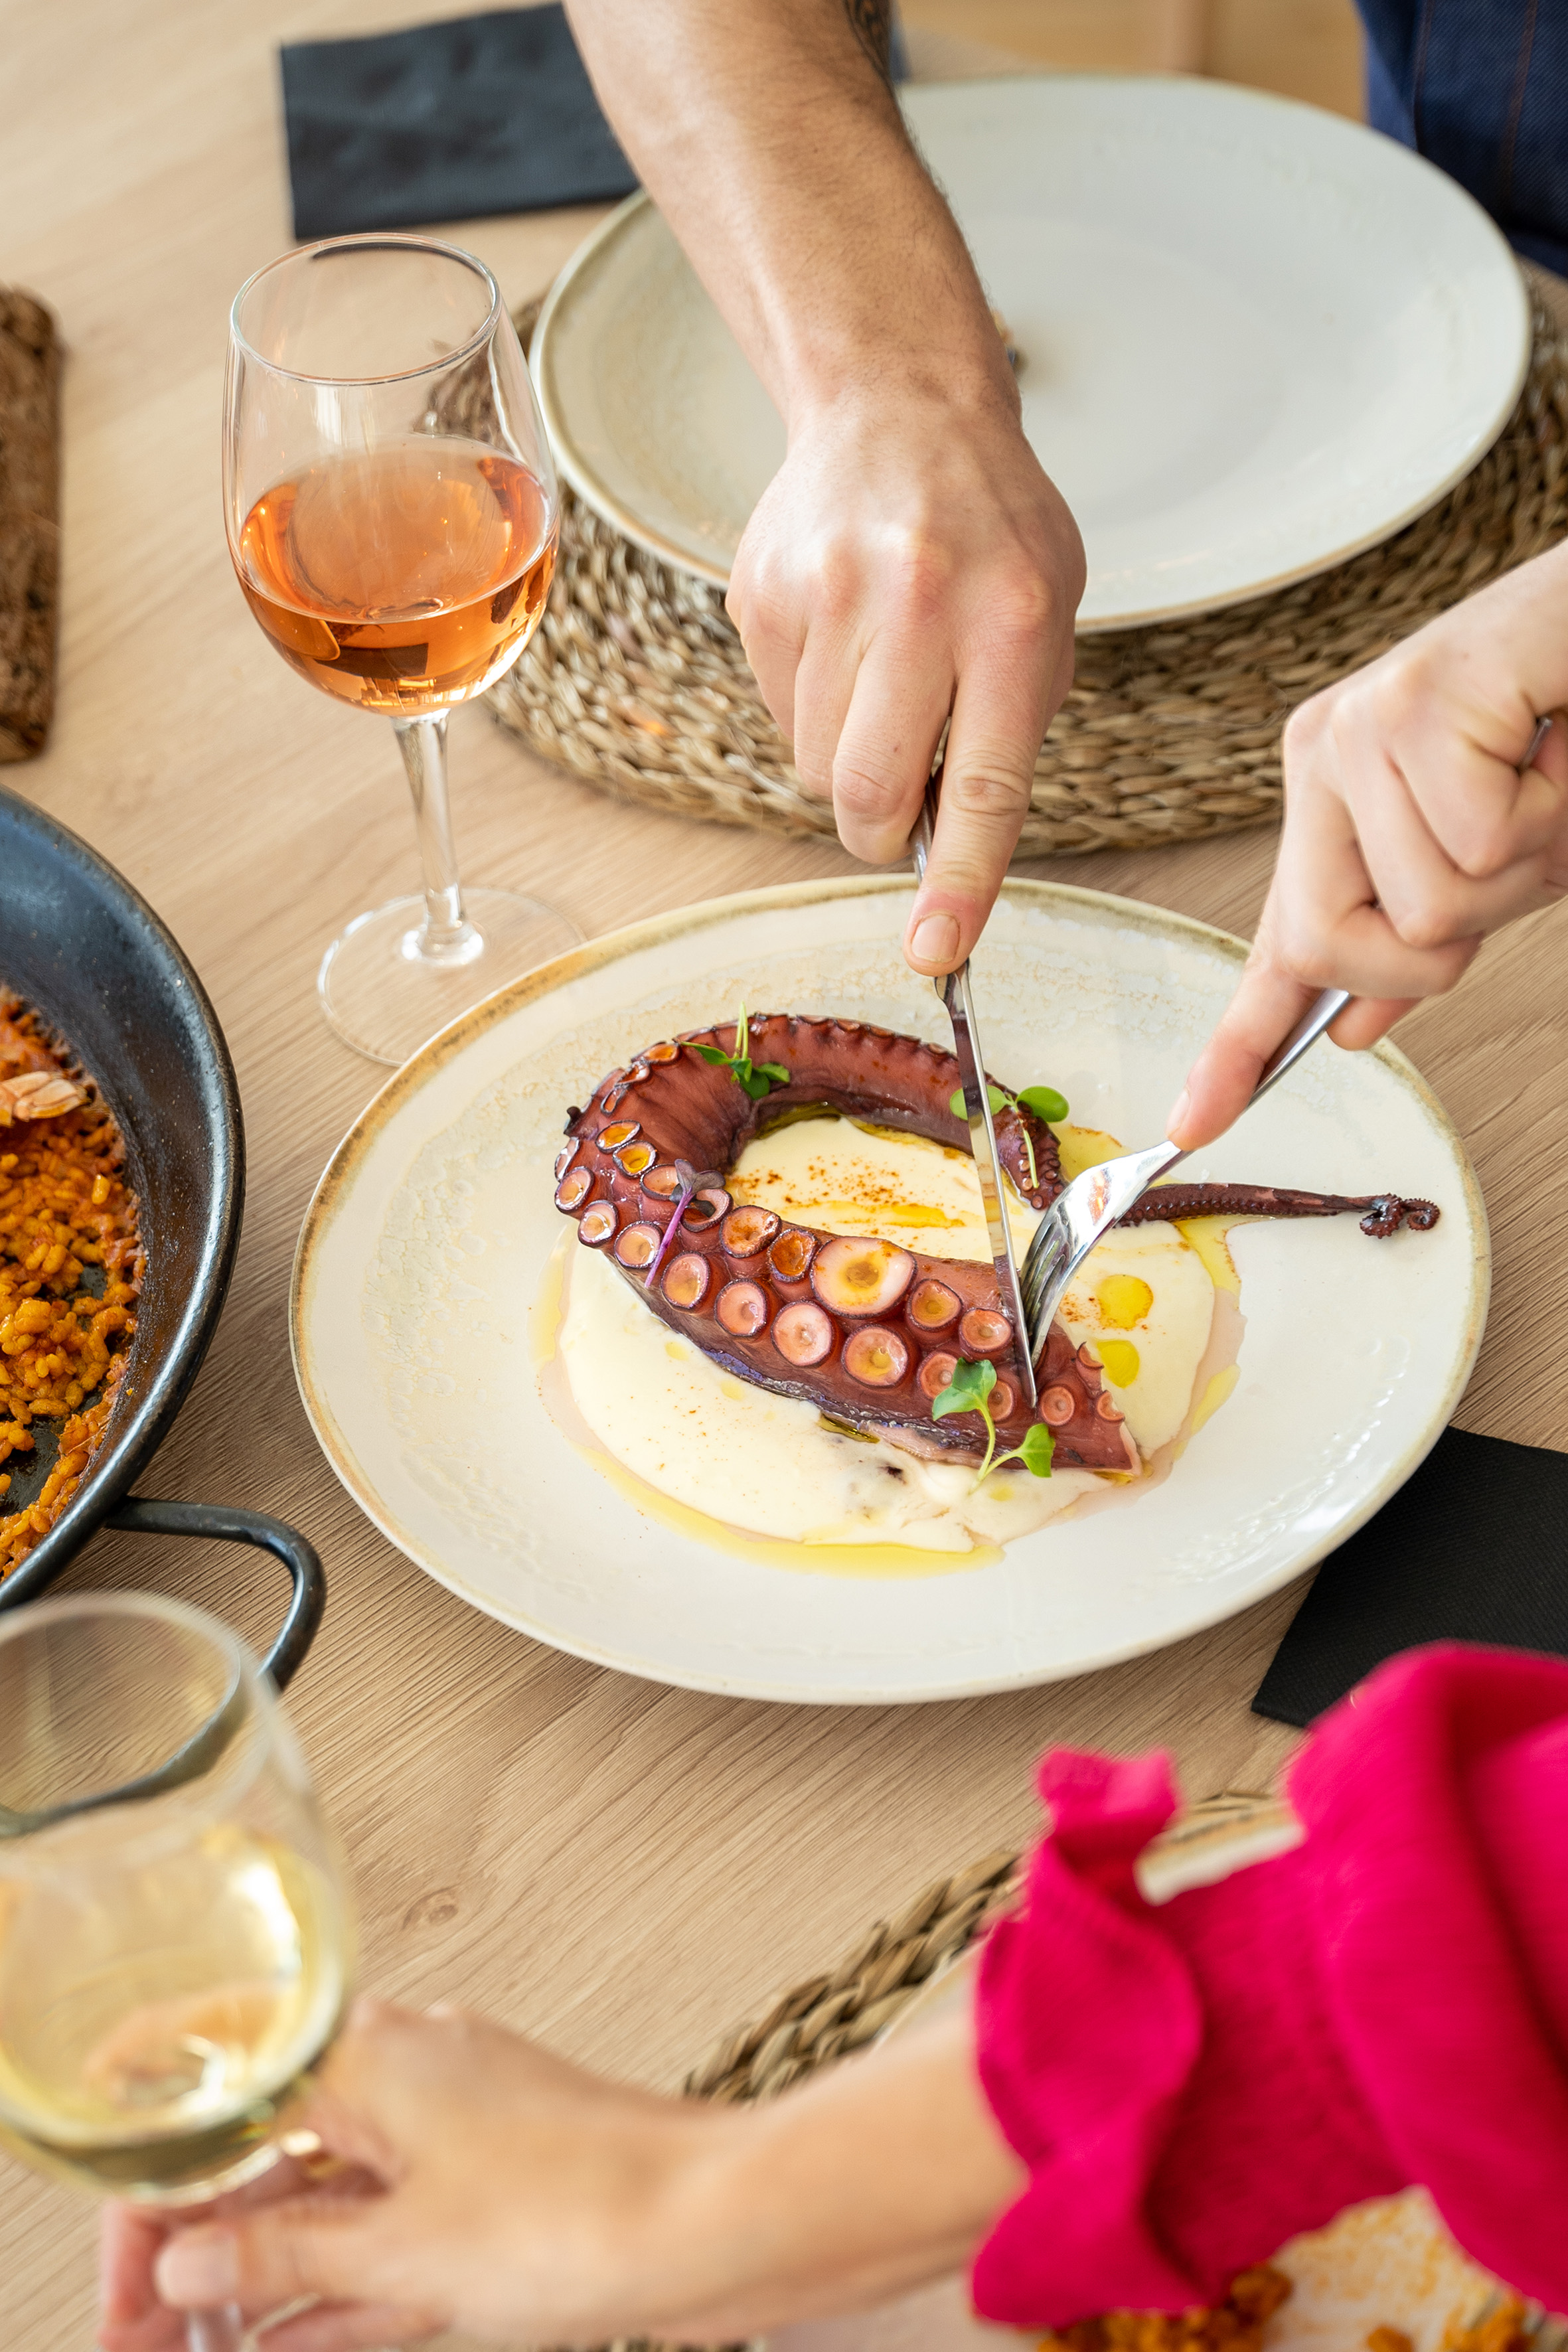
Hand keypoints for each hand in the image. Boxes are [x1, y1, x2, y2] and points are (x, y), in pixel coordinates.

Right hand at [99, 1990, 1019, 2350]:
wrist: (723, 2222)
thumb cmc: (587, 2206)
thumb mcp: (401, 2251)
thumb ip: (283, 2252)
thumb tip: (191, 2265)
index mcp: (371, 2053)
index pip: (223, 2097)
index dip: (156, 2190)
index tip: (124, 2276)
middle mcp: (408, 2074)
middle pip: (267, 2156)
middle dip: (197, 2249)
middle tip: (140, 2337)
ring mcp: (453, 2134)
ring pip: (323, 2207)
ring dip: (256, 2283)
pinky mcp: (492, 2194)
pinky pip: (385, 2241)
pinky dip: (331, 2293)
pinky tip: (276, 2349)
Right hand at [729, 377, 1084, 975]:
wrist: (897, 405)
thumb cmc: (989, 530)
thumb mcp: (1048, 612)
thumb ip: (1009, 729)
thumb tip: (949, 852)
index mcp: (1012, 620)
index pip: (985, 784)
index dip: (960, 882)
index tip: (936, 954)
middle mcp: (918, 606)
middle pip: (867, 794)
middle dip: (882, 828)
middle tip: (902, 797)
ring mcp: (827, 597)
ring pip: (816, 768)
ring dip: (848, 762)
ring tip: (883, 683)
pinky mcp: (762, 597)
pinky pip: (778, 715)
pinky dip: (811, 709)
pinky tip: (843, 643)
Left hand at [1169, 543, 1567, 1146]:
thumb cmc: (1563, 727)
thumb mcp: (1494, 857)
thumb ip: (1418, 940)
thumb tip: (1351, 1028)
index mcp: (1330, 791)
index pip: (1278, 942)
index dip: (1238, 1044)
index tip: (1192, 1123)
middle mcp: (1325, 756)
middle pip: (1327, 946)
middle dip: (1437, 952)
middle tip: (1513, 854)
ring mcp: (1360, 729)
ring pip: (1423, 909)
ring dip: (1522, 872)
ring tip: (1548, 784)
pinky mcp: (1413, 705)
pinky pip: (1475, 847)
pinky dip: (1550, 818)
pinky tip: (1556, 749)